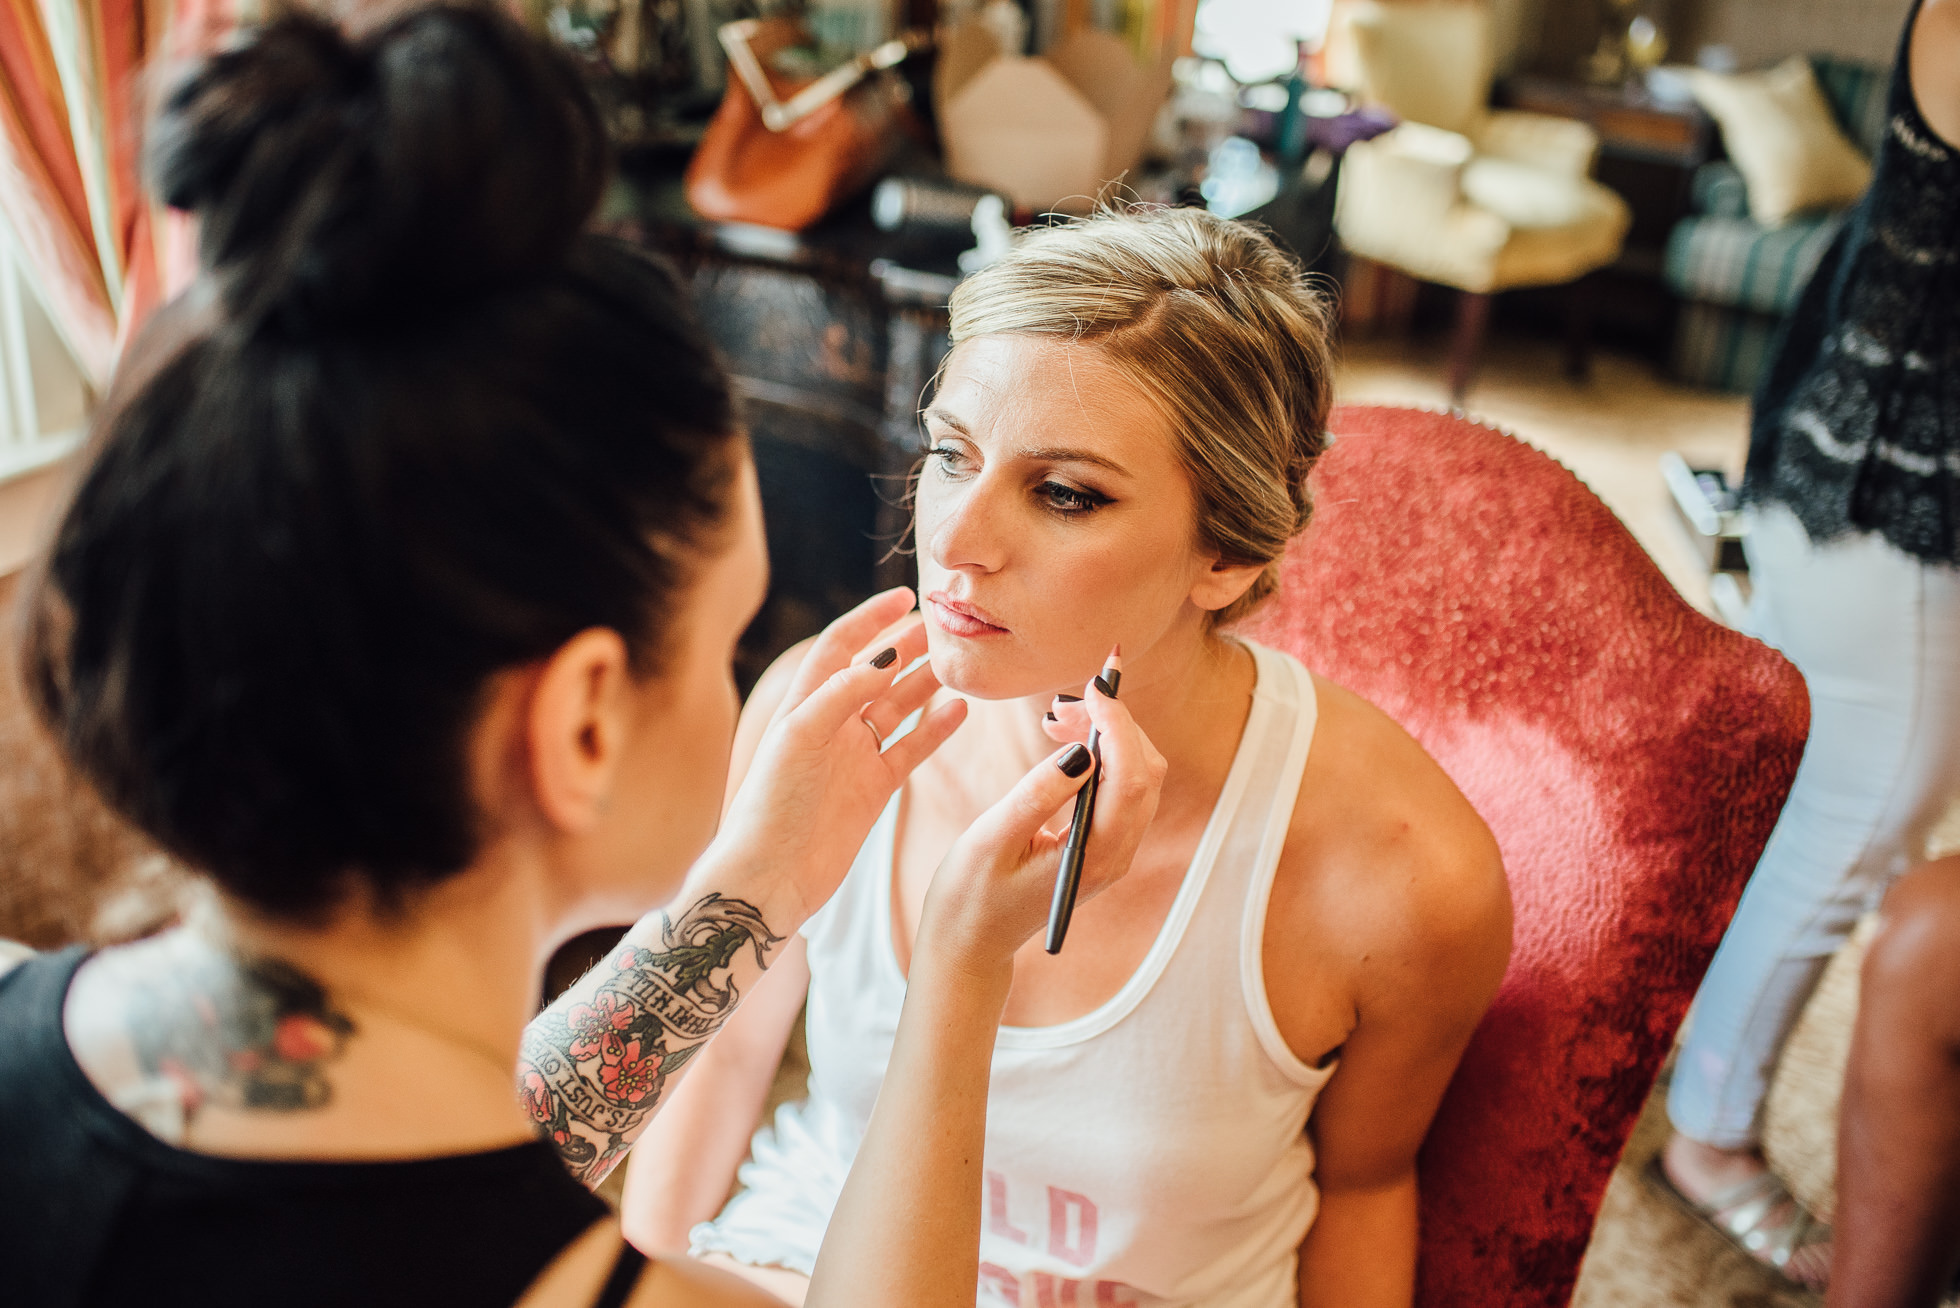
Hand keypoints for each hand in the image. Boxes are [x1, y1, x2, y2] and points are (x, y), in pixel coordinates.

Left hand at [711, 587, 967, 925]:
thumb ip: (842, 693)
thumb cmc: (771, 806)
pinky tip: (960, 710)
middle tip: (944, 625)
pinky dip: (936, 729)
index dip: (870, 618)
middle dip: (907, 645)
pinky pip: (911, 749)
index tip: (904, 595)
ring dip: (925, 683)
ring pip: (898, 707)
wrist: (771, 878)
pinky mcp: (874, 789)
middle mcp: (831, 725)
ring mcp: (854, 756)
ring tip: (958, 662)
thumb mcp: (800, 738)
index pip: (841, 646)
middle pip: (875, 672)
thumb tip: (887, 655)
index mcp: (804, 704)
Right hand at [919, 674, 1165, 978]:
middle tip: (1062, 703)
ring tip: (1056, 719)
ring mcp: (1112, 851)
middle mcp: (1116, 854)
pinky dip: (1100, 756)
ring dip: (1106, 737)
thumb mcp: (993, 839)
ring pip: (1136, 777)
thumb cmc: (971, 896)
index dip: (1118, 723)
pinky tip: (1064, 742)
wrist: (970, 942)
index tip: (1093, 686)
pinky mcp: (1101, 845)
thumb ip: (1038, 794)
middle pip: (1144, 771)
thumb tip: (1082, 751)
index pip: (1131, 776)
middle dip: (1113, 724)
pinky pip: (1119, 790)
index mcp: (1095, 855)